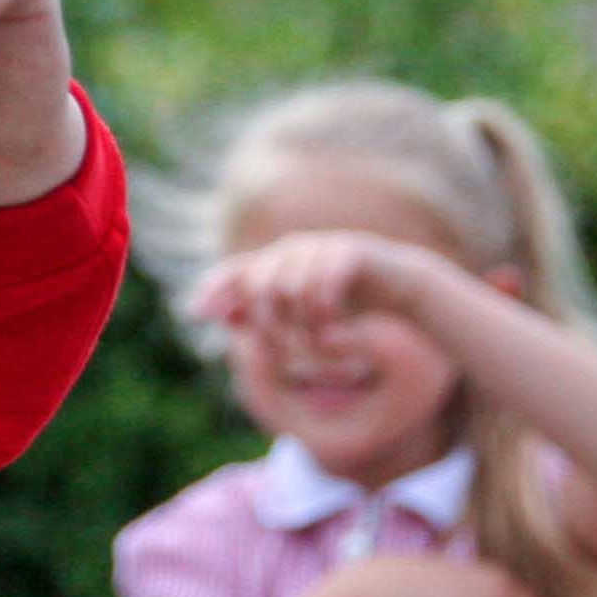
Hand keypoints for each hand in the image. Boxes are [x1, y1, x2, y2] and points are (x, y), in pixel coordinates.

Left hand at [192, 227, 472, 355]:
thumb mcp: (304, 317)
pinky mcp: (350, 251)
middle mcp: (294, 250)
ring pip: (287, 288)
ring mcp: (321, 246)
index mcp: (278, 262)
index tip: (194, 313)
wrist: (402, 288)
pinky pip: (321, 283)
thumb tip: (226, 317)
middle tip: (290, 350)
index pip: (234, 272)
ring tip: (318, 339)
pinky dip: (321, 308)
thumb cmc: (350, 305)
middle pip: (257, 286)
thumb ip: (266, 316)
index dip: (214, 290)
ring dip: (298, 322)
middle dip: (268, 323)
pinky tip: (330, 323)